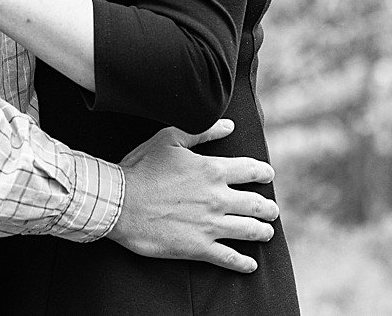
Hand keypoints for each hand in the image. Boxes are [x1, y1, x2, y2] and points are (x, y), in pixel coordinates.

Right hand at [108, 120, 278, 272]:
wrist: (119, 202)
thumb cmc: (141, 168)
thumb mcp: (170, 139)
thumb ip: (203, 132)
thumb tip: (228, 125)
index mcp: (213, 170)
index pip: (251, 170)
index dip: (264, 173)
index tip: (268, 176)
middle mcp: (218, 198)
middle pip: (256, 204)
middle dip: (268, 208)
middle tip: (272, 210)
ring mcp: (210, 225)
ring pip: (249, 231)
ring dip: (262, 232)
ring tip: (267, 233)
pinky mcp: (199, 247)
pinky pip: (229, 258)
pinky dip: (243, 263)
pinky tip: (251, 264)